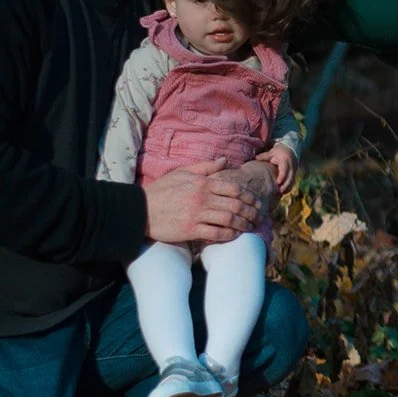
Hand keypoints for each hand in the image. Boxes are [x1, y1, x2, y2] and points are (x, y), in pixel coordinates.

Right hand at [143, 158, 260, 243]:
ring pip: (229, 219)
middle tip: (258, 217)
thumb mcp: (182, 172)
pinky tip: (235, 235)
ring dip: (243, 224)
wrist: (139, 209)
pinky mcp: (190, 230)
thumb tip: (225, 160)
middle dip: (251, 212)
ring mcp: (197, 214)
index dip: (249, 196)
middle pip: (236, 204)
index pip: (234, 188)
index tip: (256, 202)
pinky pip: (216, 233)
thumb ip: (205, 167)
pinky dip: (229, 235)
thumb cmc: (161, 190)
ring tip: (250, 227)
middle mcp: (202, 198)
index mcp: (202, 182)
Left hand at [255, 145, 297, 195]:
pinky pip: (292, 181)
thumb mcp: (272, 152)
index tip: (278, 182)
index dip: (282, 176)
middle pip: (290, 176)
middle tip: (280, 191)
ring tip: (281, 193)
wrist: (290, 151)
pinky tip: (284, 192)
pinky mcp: (294, 174)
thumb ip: (264, 156)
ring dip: (288, 187)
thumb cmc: (278, 152)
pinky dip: (289, 187)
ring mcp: (293, 170)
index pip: (285, 168)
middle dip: (286, 184)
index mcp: (285, 160)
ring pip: (292, 180)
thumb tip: (255, 158)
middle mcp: (291, 165)